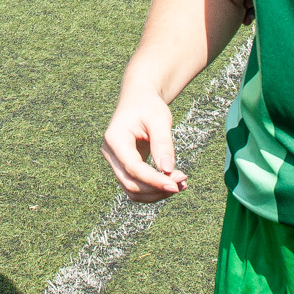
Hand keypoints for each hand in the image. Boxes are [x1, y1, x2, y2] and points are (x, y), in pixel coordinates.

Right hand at [102, 84, 187, 201]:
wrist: (139, 100)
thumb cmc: (148, 106)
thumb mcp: (159, 119)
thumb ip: (162, 143)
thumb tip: (167, 170)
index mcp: (114, 139)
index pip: (133, 168)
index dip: (154, 180)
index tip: (176, 186)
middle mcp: (110, 154)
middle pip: (131, 184)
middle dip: (157, 188)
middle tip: (183, 181)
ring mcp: (115, 163)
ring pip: (133, 190)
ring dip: (157, 193)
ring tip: (181, 183)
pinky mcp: (124, 168)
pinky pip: (137, 187)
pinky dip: (154, 189)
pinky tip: (173, 182)